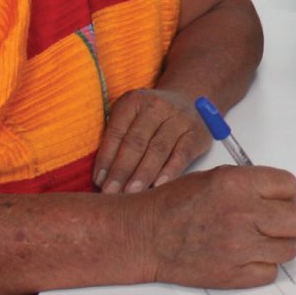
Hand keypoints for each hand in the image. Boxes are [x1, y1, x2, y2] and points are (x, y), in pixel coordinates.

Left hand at [94, 88, 209, 193]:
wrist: (188, 100)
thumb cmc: (150, 118)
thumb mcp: (131, 117)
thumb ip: (118, 140)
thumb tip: (103, 177)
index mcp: (134, 101)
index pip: (116, 132)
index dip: (106, 158)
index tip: (99, 181)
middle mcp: (157, 107)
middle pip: (136, 142)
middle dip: (122, 170)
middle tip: (111, 192)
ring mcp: (180, 119)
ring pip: (158, 150)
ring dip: (143, 174)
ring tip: (131, 194)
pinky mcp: (197, 133)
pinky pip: (181, 155)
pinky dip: (169, 172)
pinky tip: (158, 186)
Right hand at [131, 165, 295, 288]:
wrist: (146, 236)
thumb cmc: (176, 204)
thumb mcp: (217, 176)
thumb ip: (252, 184)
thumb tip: (282, 196)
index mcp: (239, 184)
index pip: (290, 186)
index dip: (289, 194)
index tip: (282, 201)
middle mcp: (243, 214)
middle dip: (291, 221)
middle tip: (277, 223)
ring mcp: (240, 247)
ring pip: (289, 249)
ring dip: (279, 245)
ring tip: (260, 240)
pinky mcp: (233, 275)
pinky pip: (271, 273)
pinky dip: (263, 266)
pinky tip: (248, 257)